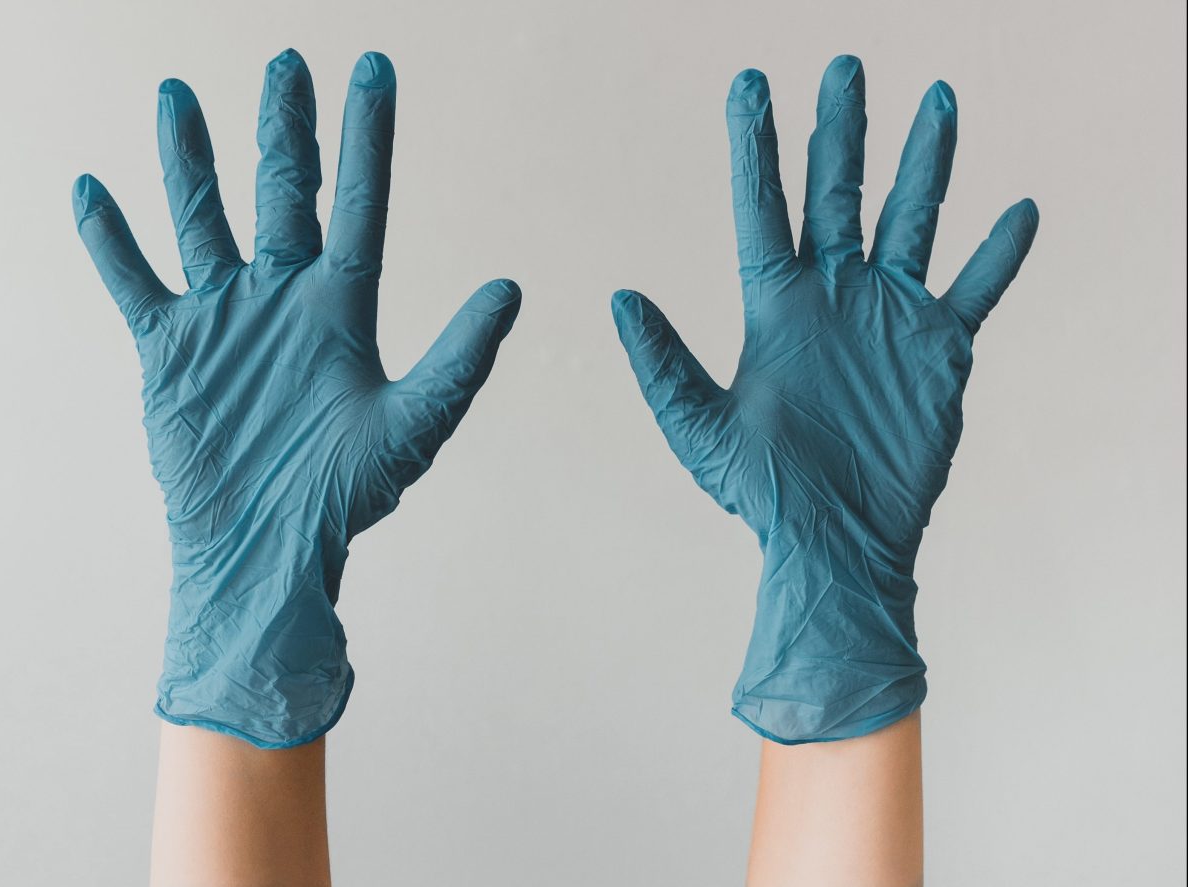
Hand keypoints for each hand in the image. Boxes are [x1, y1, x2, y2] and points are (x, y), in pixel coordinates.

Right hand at [73, 50, 520, 747]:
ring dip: (188, 161)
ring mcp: (225, 318)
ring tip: (177, 94)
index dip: (368, 138)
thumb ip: (461, 357)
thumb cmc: (346, 497)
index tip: (374, 69)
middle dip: (284, 129)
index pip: (359, 202)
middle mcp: (284, 298)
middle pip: (283, 192)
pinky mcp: (170, 349)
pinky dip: (110, 240)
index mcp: (344, 307)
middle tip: (286, 62)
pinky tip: (91, 190)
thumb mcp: (414, 423)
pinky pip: (134, 281)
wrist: (266, 548)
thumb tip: (511, 287)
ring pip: (202, 218)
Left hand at [612, 55, 1037, 742]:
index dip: (757, 148)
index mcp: (776, 308)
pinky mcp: (938, 352)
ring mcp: (887, 319)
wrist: (836, 542)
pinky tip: (1017, 211)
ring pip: (910, 221)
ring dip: (923, 164)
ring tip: (936, 100)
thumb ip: (662, 364)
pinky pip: (974, 290)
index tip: (751, 86)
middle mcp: (832, 298)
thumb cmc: (763, 494)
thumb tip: (619, 298)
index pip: (764, 209)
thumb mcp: (699, 429)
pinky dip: (997, 254)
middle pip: (838, 195)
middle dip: (841, 132)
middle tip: (843, 67)